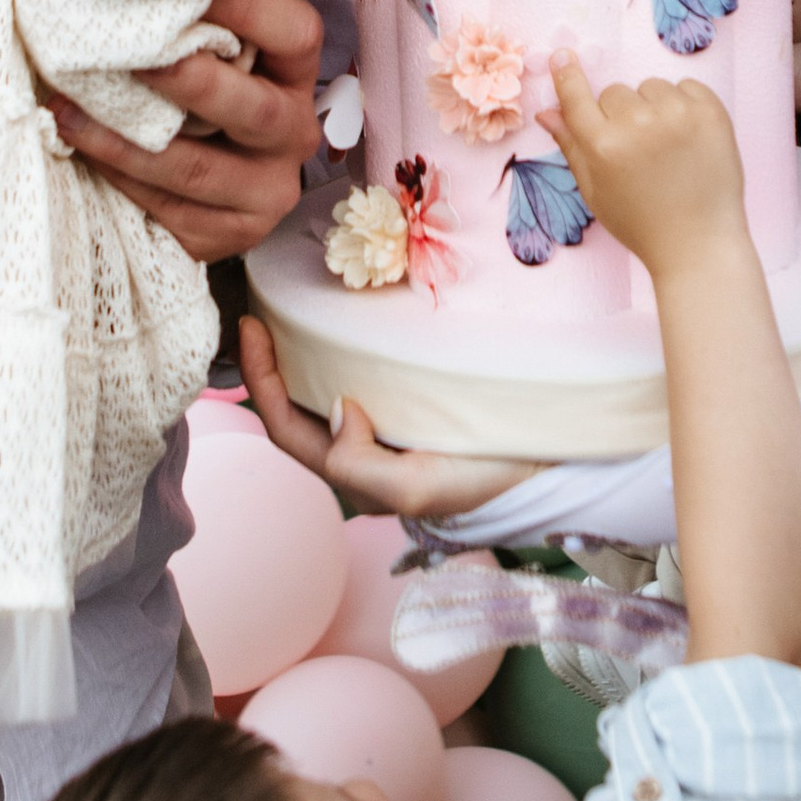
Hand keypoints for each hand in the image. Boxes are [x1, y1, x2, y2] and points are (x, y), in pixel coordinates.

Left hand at [51, 0, 321, 262]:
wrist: (203, 190)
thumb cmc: (192, 96)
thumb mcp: (214, 54)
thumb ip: (197, 16)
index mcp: (296, 77)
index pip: (296, 33)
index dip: (246, 6)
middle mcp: (294, 135)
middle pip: (256, 110)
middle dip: (190, 84)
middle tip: (133, 60)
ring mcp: (265, 193)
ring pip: (195, 169)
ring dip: (123, 139)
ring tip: (67, 109)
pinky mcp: (229, 236)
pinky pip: (167, 210)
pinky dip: (116, 178)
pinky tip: (78, 149)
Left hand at [239, 316, 537, 515]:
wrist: (548, 468)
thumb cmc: (483, 480)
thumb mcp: (416, 487)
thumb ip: (361, 466)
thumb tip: (335, 410)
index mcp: (355, 473)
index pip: (285, 427)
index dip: (260, 381)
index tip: (252, 327)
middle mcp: (361, 451)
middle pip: (295, 410)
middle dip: (269, 366)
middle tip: (261, 313)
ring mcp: (386, 428)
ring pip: (324, 395)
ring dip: (301, 359)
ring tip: (293, 315)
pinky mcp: (414, 405)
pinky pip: (361, 380)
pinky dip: (340, 354)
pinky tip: (346, 328)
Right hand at [540, 60, 743, 282]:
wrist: (699, 243)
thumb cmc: (641, 223)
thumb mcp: (595, 191)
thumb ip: (571, 146)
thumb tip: (547, 111)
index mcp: (603, 146)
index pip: (577, 96)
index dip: (568, 75)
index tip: (564, 56)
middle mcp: (637, 125)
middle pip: (615, 92)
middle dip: (620, 113)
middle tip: (638, 150)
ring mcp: (677, 116)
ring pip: (651, 87)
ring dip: (654, 107)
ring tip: (667, 148)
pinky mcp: (710, 112)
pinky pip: (687, 86)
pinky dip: (686, 105)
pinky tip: (688, 139)